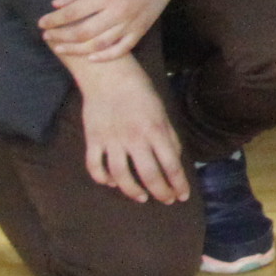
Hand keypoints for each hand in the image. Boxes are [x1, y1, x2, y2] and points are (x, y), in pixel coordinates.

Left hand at [39, 0, 193, 64]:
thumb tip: (57, 3)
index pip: (72, 13)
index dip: (53, 20)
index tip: (41, 23)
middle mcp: (117, 12)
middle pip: (81, 32)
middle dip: (60, 36)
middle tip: (47, 37)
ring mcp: (130, 23)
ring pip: (98, 45)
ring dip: (76, 49)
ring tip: (61, 48)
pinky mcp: (141, 29)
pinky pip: (121, 49)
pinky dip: (105, 56)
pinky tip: (90, 58)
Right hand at [73, 54, 188, 204]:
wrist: (109, 75)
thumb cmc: (140, 91)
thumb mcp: (162, 111)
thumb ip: (169, 136)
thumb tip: (175, 161)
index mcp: (155, 130)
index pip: (171, 165)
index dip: (178, 184)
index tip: (182, 196)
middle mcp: (134, 137)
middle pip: (149, 174)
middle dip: (161, 192)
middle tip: (166, 200)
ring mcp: (111, 140)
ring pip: (121, 176)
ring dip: (133, 191)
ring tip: (142, 197)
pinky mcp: (93, 139)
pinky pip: (95, 166)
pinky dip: (103, 178)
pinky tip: (112, 183)